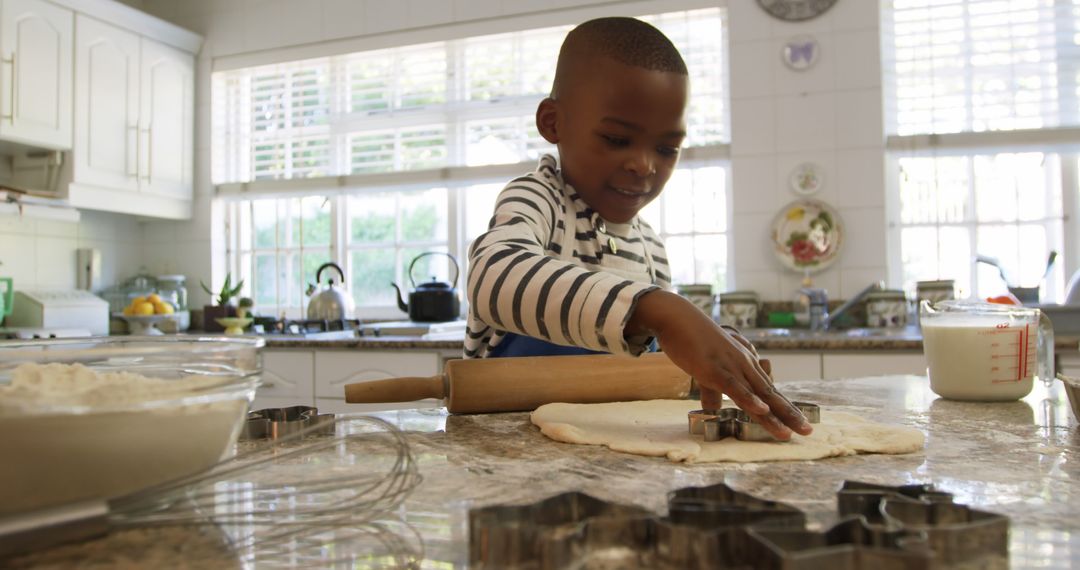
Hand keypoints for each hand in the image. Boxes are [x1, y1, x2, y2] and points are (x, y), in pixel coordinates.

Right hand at [627, 290, 811, 439]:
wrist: (677, 317)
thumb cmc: (691, 341)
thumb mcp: (706, 369)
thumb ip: (712, 391)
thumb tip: (712, 411)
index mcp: (744, 366)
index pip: (769, 391)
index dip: (784, 408)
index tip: (799, 424)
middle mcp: (744, 366)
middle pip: (771, 395)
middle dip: (789, 415)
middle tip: (807, 432)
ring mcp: (731, 367)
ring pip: (758, 395)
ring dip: (775, 415)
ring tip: (789, 433)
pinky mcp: (715, 369)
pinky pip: (734, 387)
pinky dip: (749, 399)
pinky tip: (762, 410)